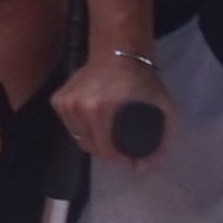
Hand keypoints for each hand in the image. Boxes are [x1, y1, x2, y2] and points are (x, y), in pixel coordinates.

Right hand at [55, 42, 170, 165]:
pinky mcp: (58, 99)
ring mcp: (65, 102)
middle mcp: (78, 106)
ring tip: (108, 132)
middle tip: (119, 143)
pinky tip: (94, 121)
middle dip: (106, 151)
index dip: (119, 157)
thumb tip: (139, 169)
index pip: (105, 150)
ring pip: (78, 138)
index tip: (129, 153)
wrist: (119, 53)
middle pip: (90, 146)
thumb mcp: (164, 111)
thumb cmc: (143, 82)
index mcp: (100, 109)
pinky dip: (81, 129)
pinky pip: (70, 126)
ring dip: (93, 140)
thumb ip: (159, 144)